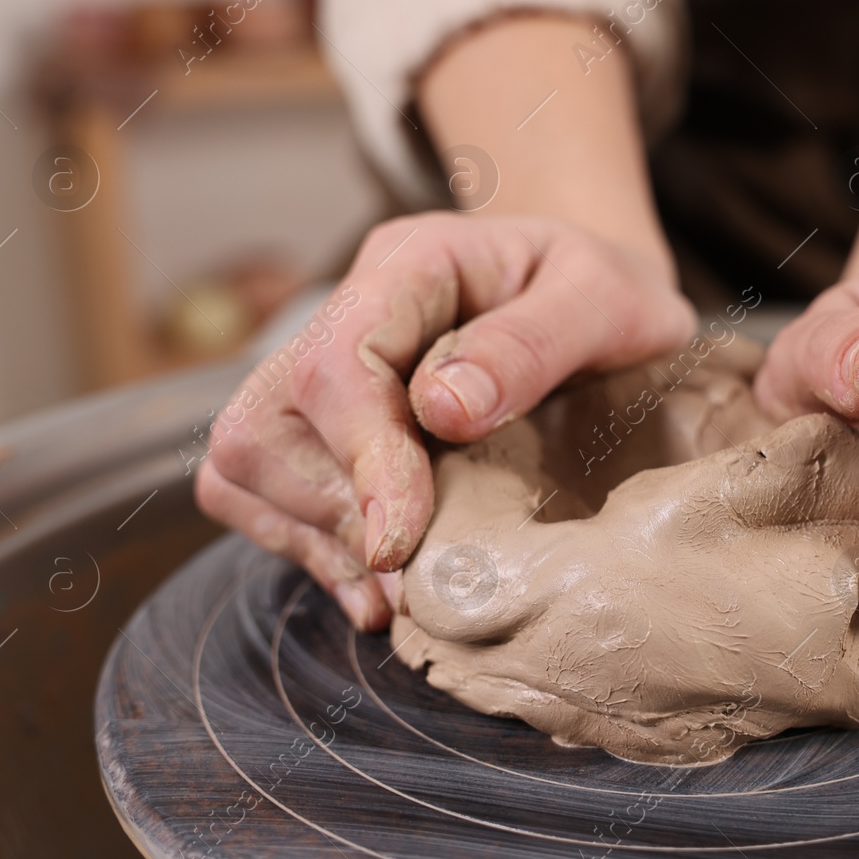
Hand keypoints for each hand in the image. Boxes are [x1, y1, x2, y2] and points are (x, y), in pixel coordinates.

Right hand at [195, 212, 696, 630]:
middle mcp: (351, 312)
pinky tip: (372, 588)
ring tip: (396, 594)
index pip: (338, 361)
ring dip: (315, 540)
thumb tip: (443, 410)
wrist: (609, 303)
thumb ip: (531, 345)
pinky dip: (306, 548)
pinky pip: (260, 492)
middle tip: (413, 580)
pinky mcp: (325, 426)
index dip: (360, 458)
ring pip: (249, 464)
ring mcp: (326, 370)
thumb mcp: (606, 301)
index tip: (398, 541)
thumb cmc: (608, 297)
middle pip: (267, 422)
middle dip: (333, 513)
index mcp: (412, 264)